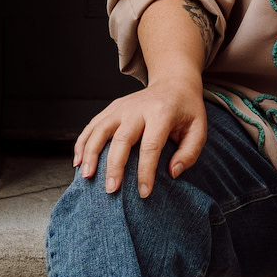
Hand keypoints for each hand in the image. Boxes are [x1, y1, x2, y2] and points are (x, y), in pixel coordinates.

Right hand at [74, 75, 206, 198]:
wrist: (173, 82)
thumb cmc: (186, 110)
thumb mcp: (199, 129)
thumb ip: (189, 152)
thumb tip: (172, 173)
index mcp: (161, 113)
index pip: (151, 145)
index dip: (145, 171)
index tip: (143, 193)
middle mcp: (138, 108)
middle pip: (122, 138)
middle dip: (114, 166)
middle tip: (111, 190)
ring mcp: (122, 107)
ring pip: (100, 130)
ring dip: (91, 154)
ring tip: (87, 177)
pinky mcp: (112, 108)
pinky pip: (92, 126)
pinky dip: (82, 143)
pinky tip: (78, 162)